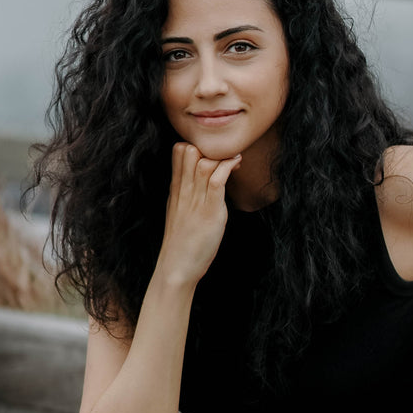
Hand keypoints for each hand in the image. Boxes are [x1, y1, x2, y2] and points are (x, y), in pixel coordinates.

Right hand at [158, 142, 241, 286]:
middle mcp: (183, 190)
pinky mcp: (209, 212)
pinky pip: (216, 180)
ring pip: (204, 162)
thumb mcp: (177, 210)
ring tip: (234, 160)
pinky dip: (228, 168)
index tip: (212, 152)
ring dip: (222, 156)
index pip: (178, 150)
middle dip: (209, 147)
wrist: (176, 267)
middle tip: (224, 155)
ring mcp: (195, 200)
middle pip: (190, 150)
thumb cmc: (181, 242)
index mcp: (175, 189)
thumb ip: (185, 192)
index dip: (196, 145)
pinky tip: (236, 165)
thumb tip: (196, 177)